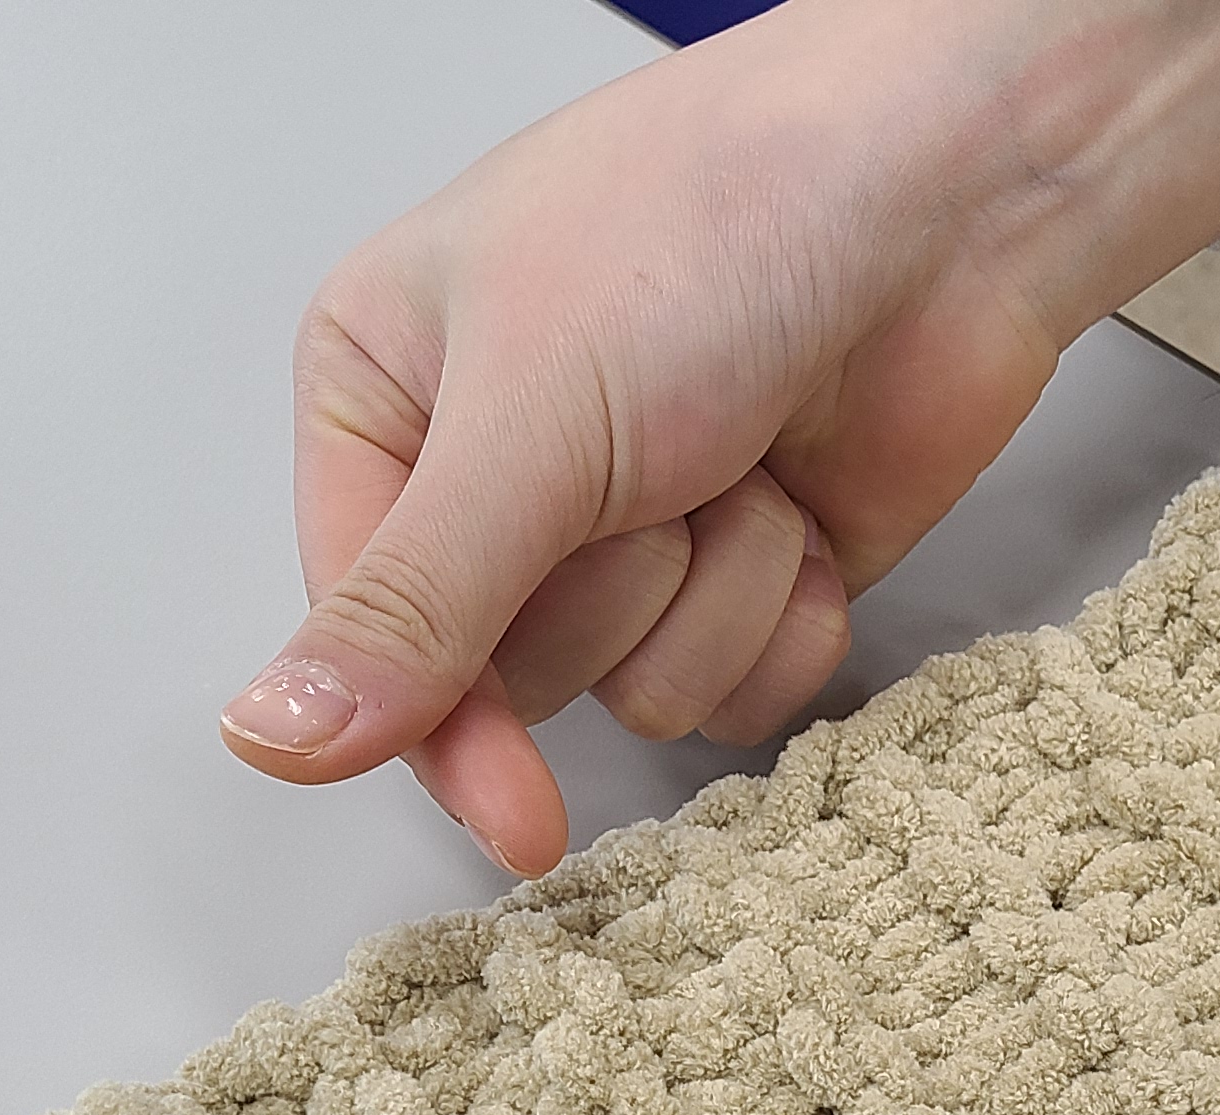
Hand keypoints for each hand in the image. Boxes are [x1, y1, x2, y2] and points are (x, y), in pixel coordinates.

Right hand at [215, 0, 1219, 874]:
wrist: (949, 191)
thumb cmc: (721, 220)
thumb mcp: (529, 416)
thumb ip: (410, 601)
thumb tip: (269, 737)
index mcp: (389, 398)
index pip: (371, 637)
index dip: (447, 728)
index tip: (517, 817)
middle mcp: (498, 472)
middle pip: (514, 676)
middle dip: (613, 587)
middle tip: (658, 463)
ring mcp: (632, 530)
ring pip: (640, 693)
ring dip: (715, 587)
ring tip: (740, 454)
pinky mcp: (752, 573)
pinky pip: (741, 695)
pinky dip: (789, 615)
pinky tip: (805, 504)